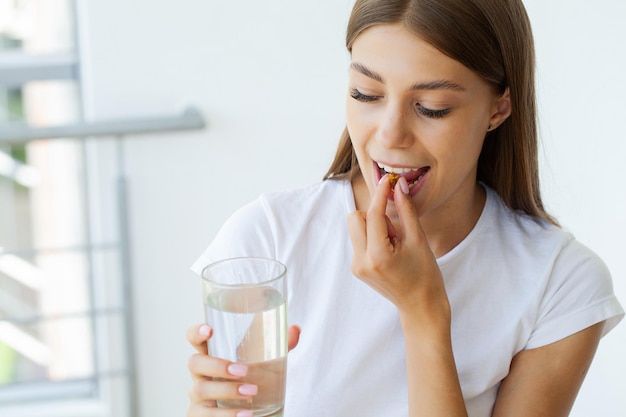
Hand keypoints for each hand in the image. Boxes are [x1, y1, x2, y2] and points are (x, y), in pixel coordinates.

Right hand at [186, 323, 300, 416]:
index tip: (210, 329)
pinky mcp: (199, 416)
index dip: (196, 332)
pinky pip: (206, 416)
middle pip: (195, 363)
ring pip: (200, 390)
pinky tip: (246, 415)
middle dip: (217, 365)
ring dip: (227, 390)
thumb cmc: (249, 381)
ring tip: (252, 392)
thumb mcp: (263, 363)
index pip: (195, 339)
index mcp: (212, 356)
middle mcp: (200, 375)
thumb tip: (295, 329)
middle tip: (244, 370)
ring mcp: (198, 397)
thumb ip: (279, 346)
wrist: (246, 413)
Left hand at [347, 175, 446, 313]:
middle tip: (396, 228)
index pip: (373, 214)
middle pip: (355, 217)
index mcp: (377, 256)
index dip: (381, 194)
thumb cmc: (425, 274)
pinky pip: (359, 239)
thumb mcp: (418, 239)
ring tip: (395, 242)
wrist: (420, 306)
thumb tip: (399, 185)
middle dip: (374, 214)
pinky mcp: (357, 267)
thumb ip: (406, 210)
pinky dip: (373, 237)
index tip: (388, 180)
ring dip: (374, 226)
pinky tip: (390, 250)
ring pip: (356, 227)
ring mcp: (356, 266)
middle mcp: (361, 261)